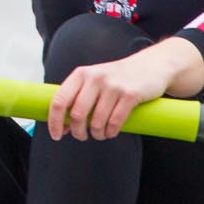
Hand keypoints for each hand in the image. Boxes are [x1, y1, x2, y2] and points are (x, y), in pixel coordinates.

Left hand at [46, 37, 201, 140]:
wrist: (149, 66)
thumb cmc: (115, 79)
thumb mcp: (93, 82)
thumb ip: (77, 100)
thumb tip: (62, 128)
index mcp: (80, 74)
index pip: (59, 100)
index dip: (54, 122)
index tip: (56, 136)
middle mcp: (95, 78)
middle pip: (77, 115)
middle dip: (78, 132)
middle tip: (82, 136)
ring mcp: (113, 85)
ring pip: (97, 121)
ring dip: (97, 134)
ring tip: (99, 134)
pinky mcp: (130, 94)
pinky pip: (115, 122)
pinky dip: (111, 132)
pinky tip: (110, 132)